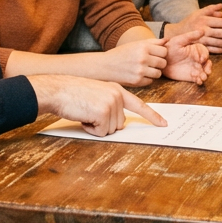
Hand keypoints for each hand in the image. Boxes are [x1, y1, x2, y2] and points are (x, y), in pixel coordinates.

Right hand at [29, 74, 166, 135]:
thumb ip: (111, 105)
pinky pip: (101, 132)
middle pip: (120, 124)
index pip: (139, 105)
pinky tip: (83, 117)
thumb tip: (120, 123)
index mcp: (117, 90)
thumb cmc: (73, 94)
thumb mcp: (97, 94)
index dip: (152, 116)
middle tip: (89, 112)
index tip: (163, 124)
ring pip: (111, 129)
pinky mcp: (103, 112)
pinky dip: (90, 129)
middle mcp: (117, 95)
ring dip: (96, 127)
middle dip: (104, 124)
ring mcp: (111, 103)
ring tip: (85, 113)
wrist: (58, 90)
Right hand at [97, 38, 168, 86]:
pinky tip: (139, 74)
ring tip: (145, 69)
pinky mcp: (137, 81)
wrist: (105, 66)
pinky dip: (147, 79)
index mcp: (143, 47)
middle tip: (150, 63)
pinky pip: (150, 81)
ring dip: (154, 72)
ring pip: (158, 73)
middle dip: (159, 63)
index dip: (161, 54)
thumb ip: (153, 42)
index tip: (155, 55)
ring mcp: (140, 71)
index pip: (164, 51)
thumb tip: (167, 40)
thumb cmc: (121, 53)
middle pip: (163, 63)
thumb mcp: (136, 44)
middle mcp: (143, 58)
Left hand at [161, 30, 212, 83]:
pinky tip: (199, 81)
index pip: (205, 53)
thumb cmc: (169, 48)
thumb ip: (190, 36)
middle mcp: (197, 60)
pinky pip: (198, 79)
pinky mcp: (191, 77)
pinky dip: (200, 81)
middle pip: (207, 64)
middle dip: (208, 68)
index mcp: (196, 50)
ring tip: (202, 77)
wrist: (161, 60)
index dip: (205, 56)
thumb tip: (203, 31)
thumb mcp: (179, 40)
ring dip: (205, 75)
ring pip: (204, 72)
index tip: (202, 59)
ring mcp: (194, 68)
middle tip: (207, 71)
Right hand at [166, 4, 221, 52]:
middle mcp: (205, 31)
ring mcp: (204, 41)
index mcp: (205, 20)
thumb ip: (211, 9)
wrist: (179, 33)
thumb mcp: (199, 12)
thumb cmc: (192, 21)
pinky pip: (218, 50)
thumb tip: (221, 6)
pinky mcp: (204, 48)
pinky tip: (220, 43)